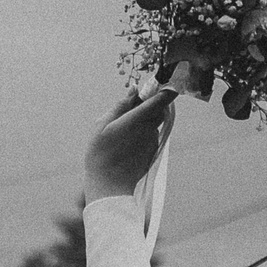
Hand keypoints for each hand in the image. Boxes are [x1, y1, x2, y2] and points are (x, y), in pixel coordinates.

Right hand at [85, 61, 190, 201]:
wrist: (109, 186)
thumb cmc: (100, 154)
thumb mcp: (102, 125)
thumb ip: (120, 106)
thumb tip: (134, 90)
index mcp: (137, 119)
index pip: (162, 98)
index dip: (166, 88)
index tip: (163, 81)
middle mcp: (149, 129)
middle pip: (159, 108)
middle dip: (150, 103)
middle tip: (132, 106)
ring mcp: (152, 140)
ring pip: (154, 122)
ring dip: (144, 119)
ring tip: (124, 128)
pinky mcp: (152, 150)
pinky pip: (150, 135)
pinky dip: (142, 133)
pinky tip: (126, 143)